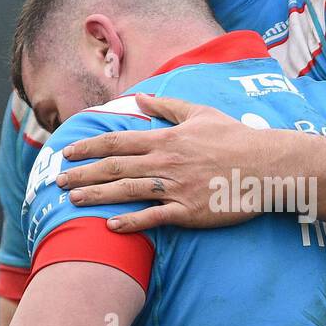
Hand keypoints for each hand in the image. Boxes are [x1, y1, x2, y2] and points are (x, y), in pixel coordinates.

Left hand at [57, 93, 266, 232]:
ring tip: (73, 200)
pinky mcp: (189, 211)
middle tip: (57, 181)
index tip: (67, 151)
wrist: (267, 166)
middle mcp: (165, 162)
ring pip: (127, 192)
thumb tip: (142, 99)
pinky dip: (131, 222)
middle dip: (82, 174)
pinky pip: (154, 218)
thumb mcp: (201, 113)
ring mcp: (176, 188)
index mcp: (166, 139)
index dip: (89, 146)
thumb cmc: (236, 138)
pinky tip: (111, 226)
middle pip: (114, 168)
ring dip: (97, 196)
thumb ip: (168, 107)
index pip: (118, 142)